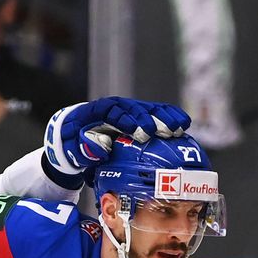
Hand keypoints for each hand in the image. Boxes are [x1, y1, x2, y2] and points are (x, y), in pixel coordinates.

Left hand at [43, 96, 190, 177]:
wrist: (75, 137)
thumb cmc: (73, 145)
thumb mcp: (73, 150)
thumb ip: (84, 149)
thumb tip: (103, 147)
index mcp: (95, 112)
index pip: (111, 110)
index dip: (126, 119)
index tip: (138, 132)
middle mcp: (114, 107)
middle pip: (133, 108)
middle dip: (147, 119)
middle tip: (159, 132)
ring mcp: (128, 110)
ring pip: (148, 108)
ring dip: (164, 117)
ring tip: (178, 128)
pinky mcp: (140, 116)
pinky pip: (157, 112)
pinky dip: (170, 116)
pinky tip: (184, 124)